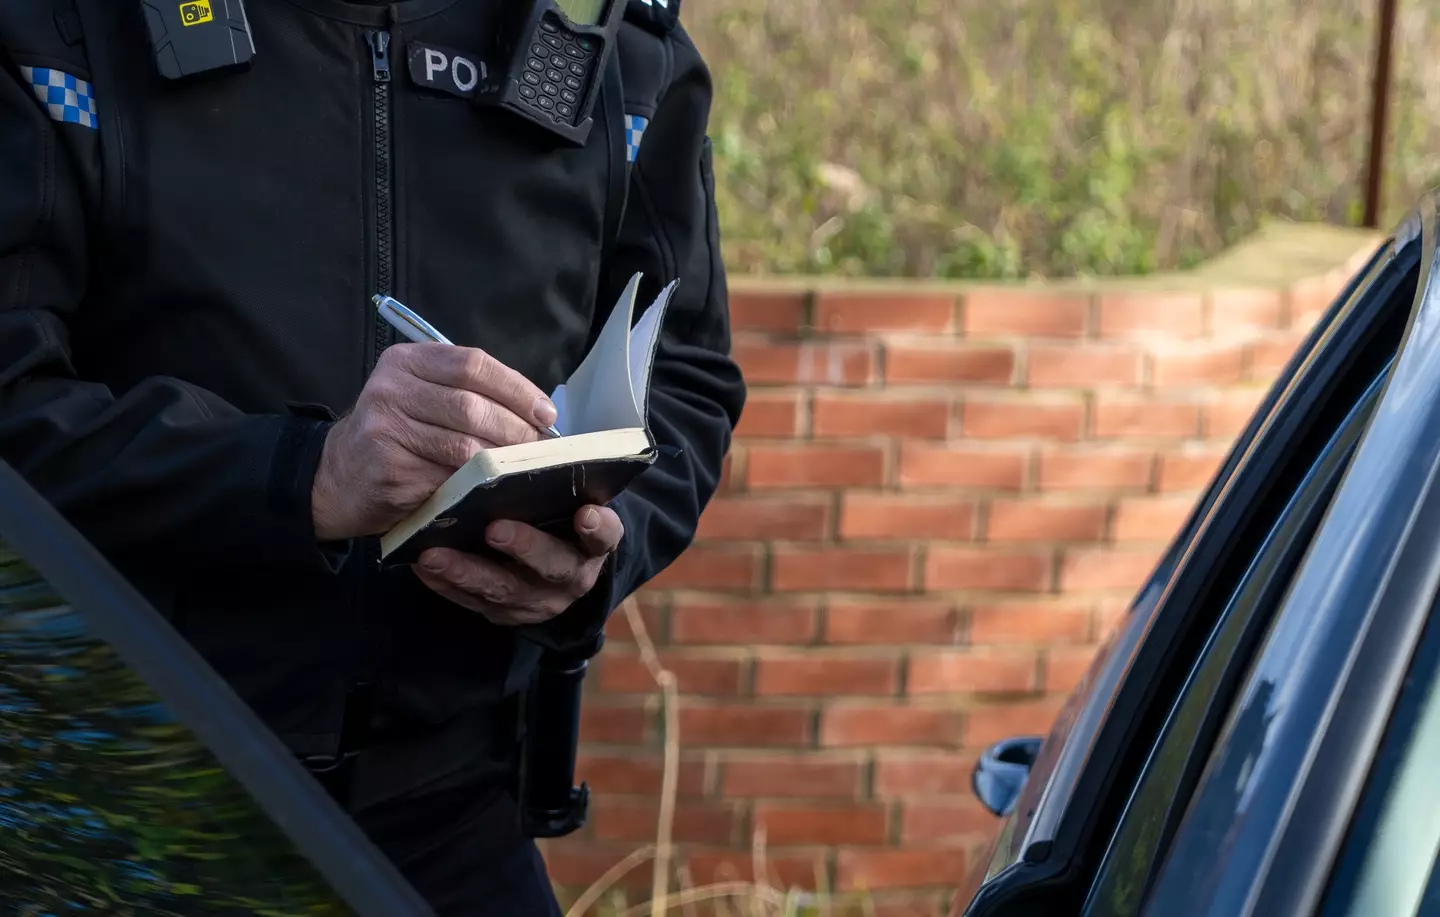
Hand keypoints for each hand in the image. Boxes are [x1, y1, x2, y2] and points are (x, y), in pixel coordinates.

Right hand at [311, 343, 557, 540]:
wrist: (337, 477)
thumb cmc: (394, 434)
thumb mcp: (419, 395)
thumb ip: (466, 392)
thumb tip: (536, 411)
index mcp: (406, 361)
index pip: (473, 364)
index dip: (517, 388)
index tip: (545, 412)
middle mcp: (391, 389)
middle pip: (472, 406)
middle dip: (516, 429)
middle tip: (540, 447)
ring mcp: (386, 430)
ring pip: (465, 446)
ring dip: (503, 460)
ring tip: (523, 467)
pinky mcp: (390, 470)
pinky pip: (449, 479)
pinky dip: (478, 485)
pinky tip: (493, 489)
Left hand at [412, 505, 623, 625]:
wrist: (556, 568)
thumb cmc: (557, 518)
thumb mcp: (568, 502)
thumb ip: (556, 484)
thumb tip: (523, 439)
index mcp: (594, 544)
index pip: (605, 536)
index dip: (598, 528)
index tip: (585, 514)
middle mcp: (572, 576)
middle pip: (553, 567)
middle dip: (523, 547)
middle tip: (493, 528)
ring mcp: (539, 601)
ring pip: (505, 591)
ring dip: (467, 572)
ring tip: (433, 554)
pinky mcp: (506, 613)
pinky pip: (474, 603)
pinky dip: (446, 584)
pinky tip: (423, 565)